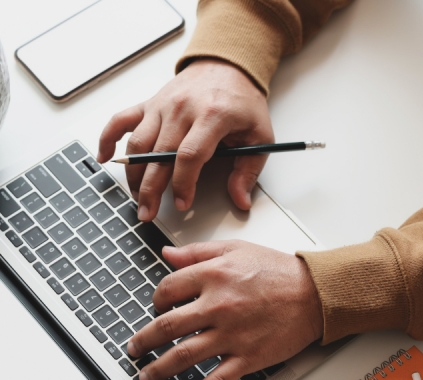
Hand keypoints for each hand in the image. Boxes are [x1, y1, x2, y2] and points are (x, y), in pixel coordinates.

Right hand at [97, 59, 273, 220]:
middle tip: (148, 213)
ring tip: (137, 197)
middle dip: (151, 189)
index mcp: (212, 116)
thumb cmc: (242, 101)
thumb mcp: (259, 135)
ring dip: (133, 174)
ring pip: (138, 143)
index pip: (190, 156)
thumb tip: (240, 200)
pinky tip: (104, 157)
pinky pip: (121, 120)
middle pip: (159, 155)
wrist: (227, 66)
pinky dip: (107, 138)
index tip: (182, 203)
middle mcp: (182, 109)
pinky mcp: (150, 103)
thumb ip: (249, 170)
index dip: (183, 184)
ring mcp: (162, 105)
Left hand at [127, 241, 323, 379]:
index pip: (167, 289)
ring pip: (182, 356)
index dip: (155, 300)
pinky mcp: (247, 357)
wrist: (314, 293)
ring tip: (146, 375)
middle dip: (143, 340)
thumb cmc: (279, 270)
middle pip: (166, 327)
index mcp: (214, 276)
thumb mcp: (237, 249)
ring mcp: (232, 334)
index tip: (155, 307)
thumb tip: (168, 254)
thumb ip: (198, 251)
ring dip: (158, 369)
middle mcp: (219, 305)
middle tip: (134, 347)